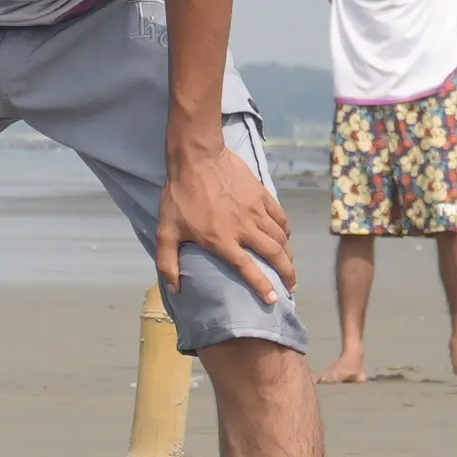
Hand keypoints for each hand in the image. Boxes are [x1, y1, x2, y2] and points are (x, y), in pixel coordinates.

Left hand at [157, 131, 293, 304]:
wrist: (197, 157)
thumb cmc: (180, 194)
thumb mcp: (166, 230)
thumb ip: (168, 261)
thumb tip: (175, 289)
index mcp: (222, 240)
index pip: (248, 269)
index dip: (262, 286)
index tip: (273, 300)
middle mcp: (244, 228)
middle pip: (274, 254)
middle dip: (287, 273)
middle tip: (291, 286)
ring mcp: (256, 211)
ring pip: (281, 238)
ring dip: (288, 255)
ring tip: (290, 266)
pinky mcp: (262, 195)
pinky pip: (281, 217)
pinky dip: (286, 231)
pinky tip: (285, 237)